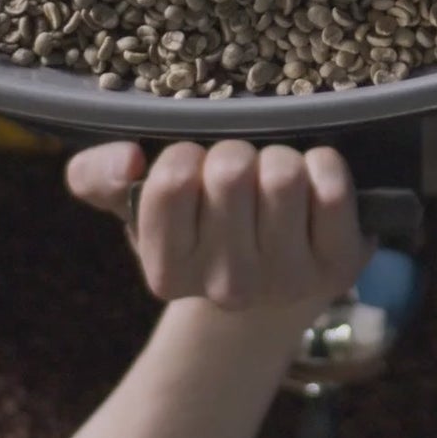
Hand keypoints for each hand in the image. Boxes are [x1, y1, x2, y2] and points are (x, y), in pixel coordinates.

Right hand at [65, 139, 368, 317]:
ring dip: (279, 156)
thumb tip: (126, 158)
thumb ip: (98, 176)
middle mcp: (227, 286)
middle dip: (235, 151)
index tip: (191, 163)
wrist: (272, 281)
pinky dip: (324, 166)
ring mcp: (286, 279)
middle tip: (239, 170)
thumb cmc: (199, 227)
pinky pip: (332, 189)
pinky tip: (312, 182)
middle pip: (231, 171)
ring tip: (273, 178)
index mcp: (168, 272)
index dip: (183, 155)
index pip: (171, 182)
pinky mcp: (338, 265)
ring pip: (283, 175)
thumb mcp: (139, 206)